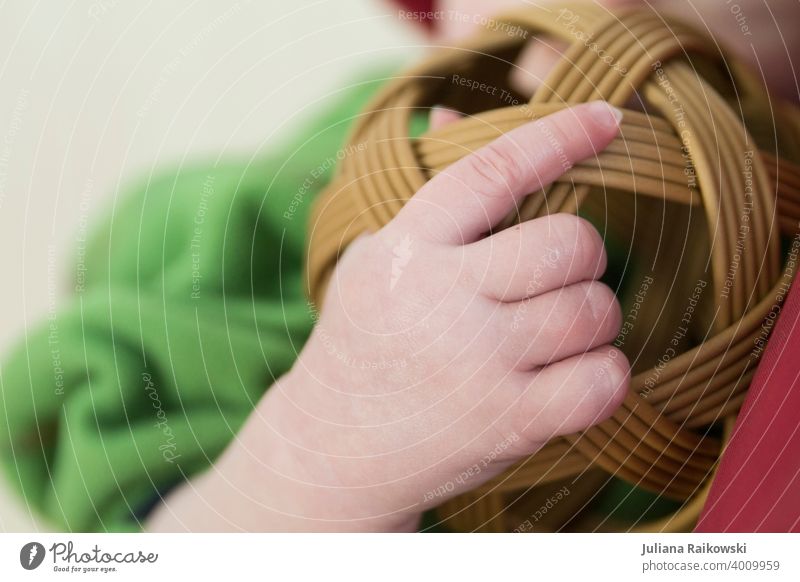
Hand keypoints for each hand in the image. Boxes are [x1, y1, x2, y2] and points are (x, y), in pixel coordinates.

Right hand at [146, 101, 629, 531]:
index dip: (560, 136)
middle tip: (558, 277)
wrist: (332, 450)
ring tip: (558, 332)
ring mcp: (477, 364)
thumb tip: (452, 111)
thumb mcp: (374, 260)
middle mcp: (442, 299)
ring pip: (593, 311)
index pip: (494, 170)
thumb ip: (424, 196)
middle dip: (581, 256)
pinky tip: (573, 375)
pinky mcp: (508, 424)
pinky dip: (604, 375)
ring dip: (592, 318)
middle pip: (569, 244)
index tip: (607, 119)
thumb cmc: (362, 345)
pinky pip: (602, 381)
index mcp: (409, 247)